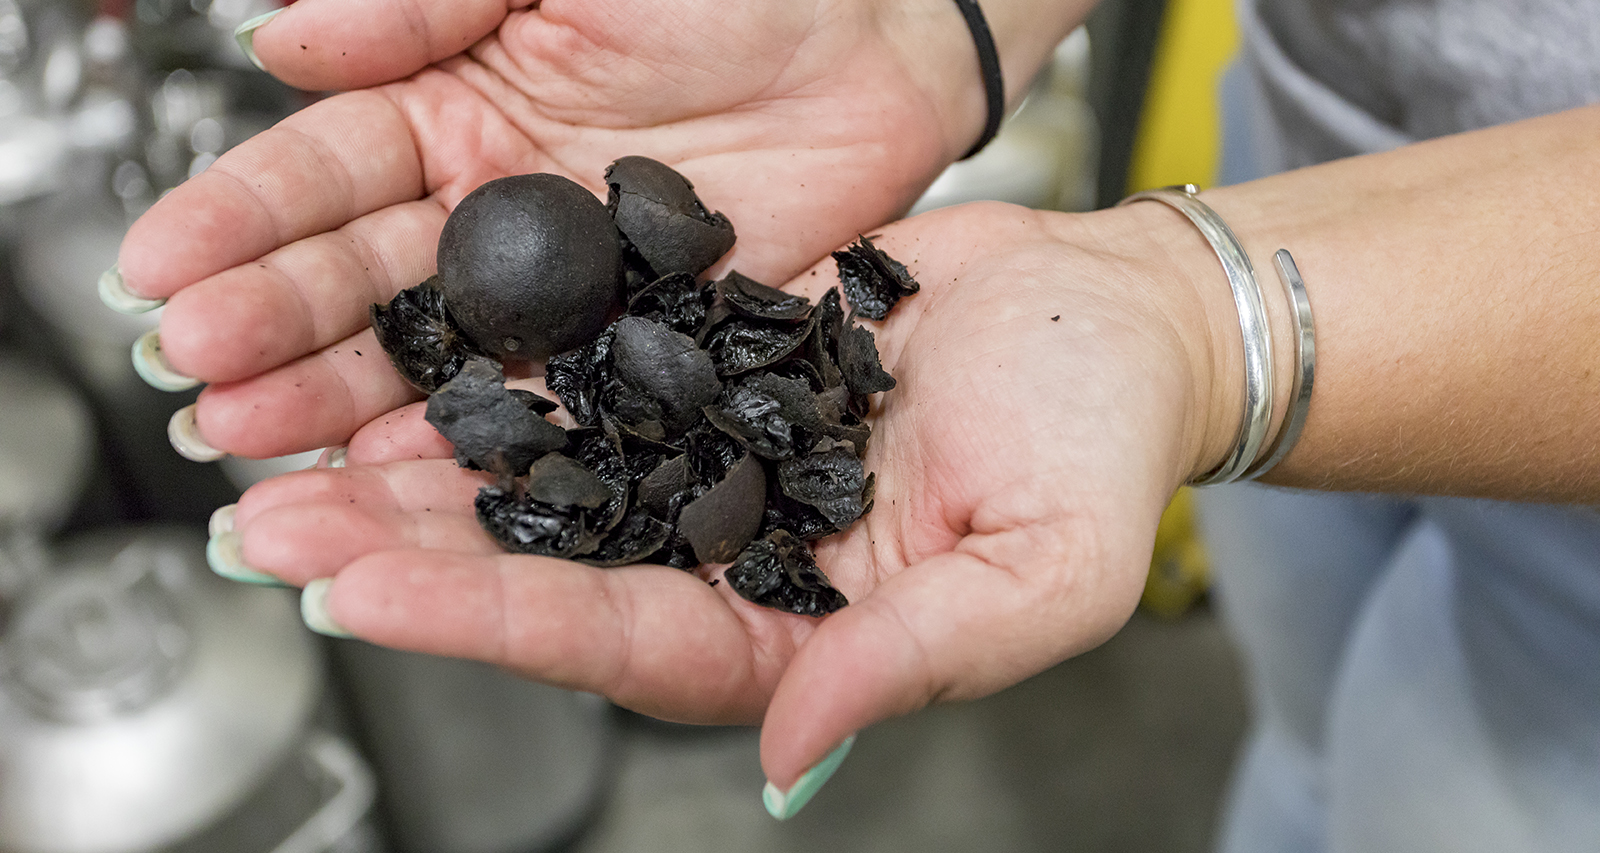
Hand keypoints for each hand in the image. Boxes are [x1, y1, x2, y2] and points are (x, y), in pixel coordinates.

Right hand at [120, 0, 1000, 458]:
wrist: (881, 30)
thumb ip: (422, 1)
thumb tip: (281, 38)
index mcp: (454, 104)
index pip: (321, 169)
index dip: (238, 217)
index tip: (162, 266)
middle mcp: (493, 204)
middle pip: (357, 279)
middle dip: (271, 325)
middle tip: (196, 374)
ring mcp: (561, 284)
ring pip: (431, 354)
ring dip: (338, 400)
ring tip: (256, 440)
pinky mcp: (636, 340)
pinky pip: (542, 398)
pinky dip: (471, 440)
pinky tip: (399, 470)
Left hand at [223, 199, 1236, 792]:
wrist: (1109, 312)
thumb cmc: (1104, 438)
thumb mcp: (1048, 568)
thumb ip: (920, 660)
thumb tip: (789, 752)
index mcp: (804, 629)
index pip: (630, 642)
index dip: (499, 621)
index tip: (372, 594)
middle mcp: (736, 552)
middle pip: (553, 570)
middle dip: (412, 555)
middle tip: (276, 534)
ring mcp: (711, 457)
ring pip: (548, 473)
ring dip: (422, 465)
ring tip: (293, 453)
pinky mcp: (704, 365)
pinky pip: (588, 372)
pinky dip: (500, 368)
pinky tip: (411, 351)